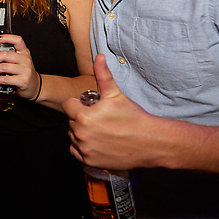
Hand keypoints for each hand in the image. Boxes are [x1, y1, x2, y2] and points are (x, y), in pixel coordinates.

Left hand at [0, 34, 40, 99]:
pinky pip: (5, 79)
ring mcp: (25, 70)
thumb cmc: (23, 73)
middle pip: (6, 55)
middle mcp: (25, 60)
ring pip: (4, 67)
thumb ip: (9, 57)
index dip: (7, 38)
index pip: (18, 40)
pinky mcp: (23, 81)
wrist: (35, 86)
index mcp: (24, 52)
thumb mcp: (20, 61)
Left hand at [62, 54, 157, 170]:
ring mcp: (85, 149)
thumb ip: (102, 74)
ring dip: (82, 132)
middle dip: (81, 118)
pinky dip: (83, 147)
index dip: (79, 104)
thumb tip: (98, 56)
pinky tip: (98, 141)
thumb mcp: (115, 94)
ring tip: (101, 130)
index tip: (92, 106)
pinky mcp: (90, 161)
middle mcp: (81, 134)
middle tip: (100, 118)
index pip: (68, 106)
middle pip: (71, 121)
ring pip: (73, 136)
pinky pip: (77, 151)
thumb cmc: (133, 117)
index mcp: (84, 116)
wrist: (150, 142)